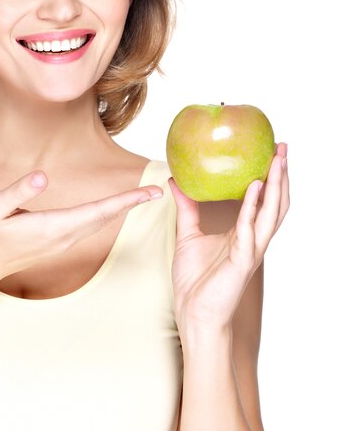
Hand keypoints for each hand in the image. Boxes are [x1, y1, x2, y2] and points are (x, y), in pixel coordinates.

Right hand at [0, 170, 163, 284]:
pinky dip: (108, 214)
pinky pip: (90, 226)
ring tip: (143, 196)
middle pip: (106, 218)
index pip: (97, 211)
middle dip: (132, 203)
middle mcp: (63, 236)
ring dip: (122, 209)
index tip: (149, 193)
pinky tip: (114, 207)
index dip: (125, 201)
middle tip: (159, 190)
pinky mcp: (58, 241)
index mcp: (52, 226)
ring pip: (100, 223)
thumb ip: (18, 191)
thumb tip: (44, 176)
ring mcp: (62, 241)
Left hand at [170, 143, 289, 332]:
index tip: (271, 152)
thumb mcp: (187, 234)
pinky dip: (253, 208)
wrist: (193, 312)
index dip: (270, 178)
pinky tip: (254, 188)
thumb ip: (186, 207)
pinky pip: (249, 230)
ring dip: (276, 187)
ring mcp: (250, 251)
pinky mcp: (242, 262)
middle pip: (275, 203)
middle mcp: (252, 240)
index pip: (264, 201)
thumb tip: (176, 180)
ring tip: (277, 161)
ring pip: (271, 214)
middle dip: (281, 176)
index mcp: (242, 233)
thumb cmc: (194, 279)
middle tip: (283, 148)